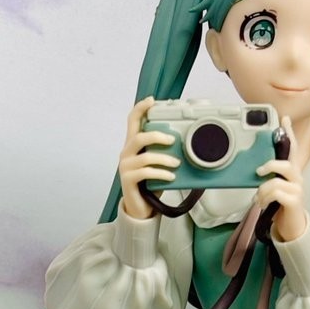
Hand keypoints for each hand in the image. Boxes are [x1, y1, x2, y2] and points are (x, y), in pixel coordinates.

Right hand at [119, 96, 179, 219]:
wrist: (140, 208)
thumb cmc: (150, 184)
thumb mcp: (157, 164)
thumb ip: (162, 151)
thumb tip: (183, 141)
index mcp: (132, 145)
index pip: (132, 121)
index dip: (140, 108)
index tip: (152, 100)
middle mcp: (126, 153)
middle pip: (139, 136)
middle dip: (158, 136)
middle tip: (173, 140)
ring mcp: (125, 167)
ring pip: (145, 156)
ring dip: (164, 159)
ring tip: (176, 164)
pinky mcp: (128, 180)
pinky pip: (146, 172)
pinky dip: (161, 174)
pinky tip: (171, 177)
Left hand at [255, 116, 308, 242]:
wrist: (292, 226)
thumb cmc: (281, 205)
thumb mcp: (275, 187)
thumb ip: (269, 176)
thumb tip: (254, 169)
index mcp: (292, 172)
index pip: (292, 148)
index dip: (289, 134)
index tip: (284, 119)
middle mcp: (297, 178)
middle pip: (287, 163)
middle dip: (270, 165)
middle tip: (258, 171)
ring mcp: (298, 189)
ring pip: (276, 181)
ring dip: (262, 191)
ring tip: (258, 199)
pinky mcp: (295, 201)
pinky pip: (277, 194)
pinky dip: (265, 198)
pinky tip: (262, 204)